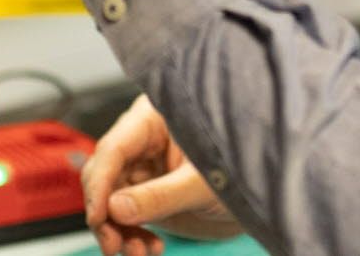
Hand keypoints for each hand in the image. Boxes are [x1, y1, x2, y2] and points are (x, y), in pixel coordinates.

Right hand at [82, 95, 242, 255]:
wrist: (261, 194)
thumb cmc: (241, 171)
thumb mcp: (201, 185)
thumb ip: (160, 196)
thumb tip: (115, 209)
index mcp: (154, 117)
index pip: (114, 147)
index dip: (100, 183)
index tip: (98, 217)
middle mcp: (143, 139)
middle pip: (104, 174)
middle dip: (105, 213)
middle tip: (114, 245)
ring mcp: (144, 166)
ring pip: (110, 198)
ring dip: (118, 230)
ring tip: (138, 253)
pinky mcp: (148, 191)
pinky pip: (125, 215)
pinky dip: (131, 236)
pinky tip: (150, 249)